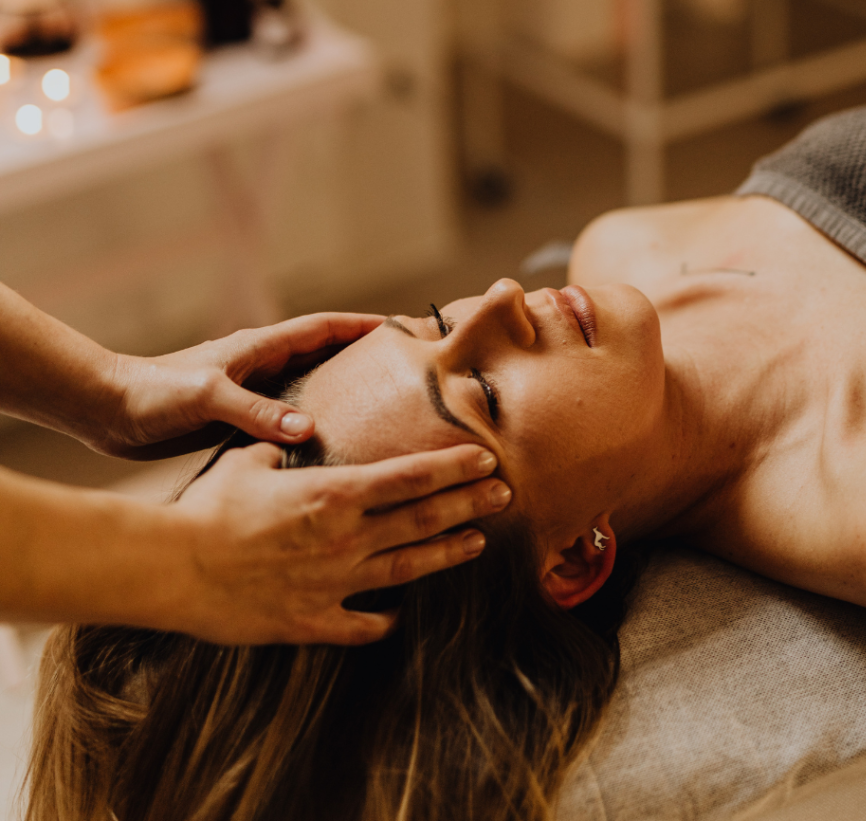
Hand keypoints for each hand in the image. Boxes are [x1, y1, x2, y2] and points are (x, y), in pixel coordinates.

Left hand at [95, 313, 383, 458]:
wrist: (107, 410)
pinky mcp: (239, 418)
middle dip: (364, 358)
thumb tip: (310, 428)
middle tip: (404, 374)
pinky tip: (331, 447)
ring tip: (383, 412)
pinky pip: (289, 418)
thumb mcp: (207, 397)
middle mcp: (263, 366)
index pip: (324, 328)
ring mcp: (253, 392)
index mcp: (261, 348)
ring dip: (343, 394)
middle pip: (326, 356)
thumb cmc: (153, 392)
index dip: (363, 325)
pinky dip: (315, 424)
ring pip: (311, 388)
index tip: (402, 327)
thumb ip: (256, 411)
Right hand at [169, 443, 511, 644]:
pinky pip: (361, 626)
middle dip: (469, 504)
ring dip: (447, 553)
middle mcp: (346, 538)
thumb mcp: (250, 460)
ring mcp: (334, 584)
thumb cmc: (207, 507)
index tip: (486, 458)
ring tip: (478, 542)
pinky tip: (399, 617)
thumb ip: (284, 446)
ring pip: (408, 569)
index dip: (455, 467)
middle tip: (504, 495)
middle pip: (423, 519)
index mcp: (335, 494)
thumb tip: (296, 430)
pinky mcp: (312, 621)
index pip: (412, 476)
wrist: (171, 566)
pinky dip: (384, 621)